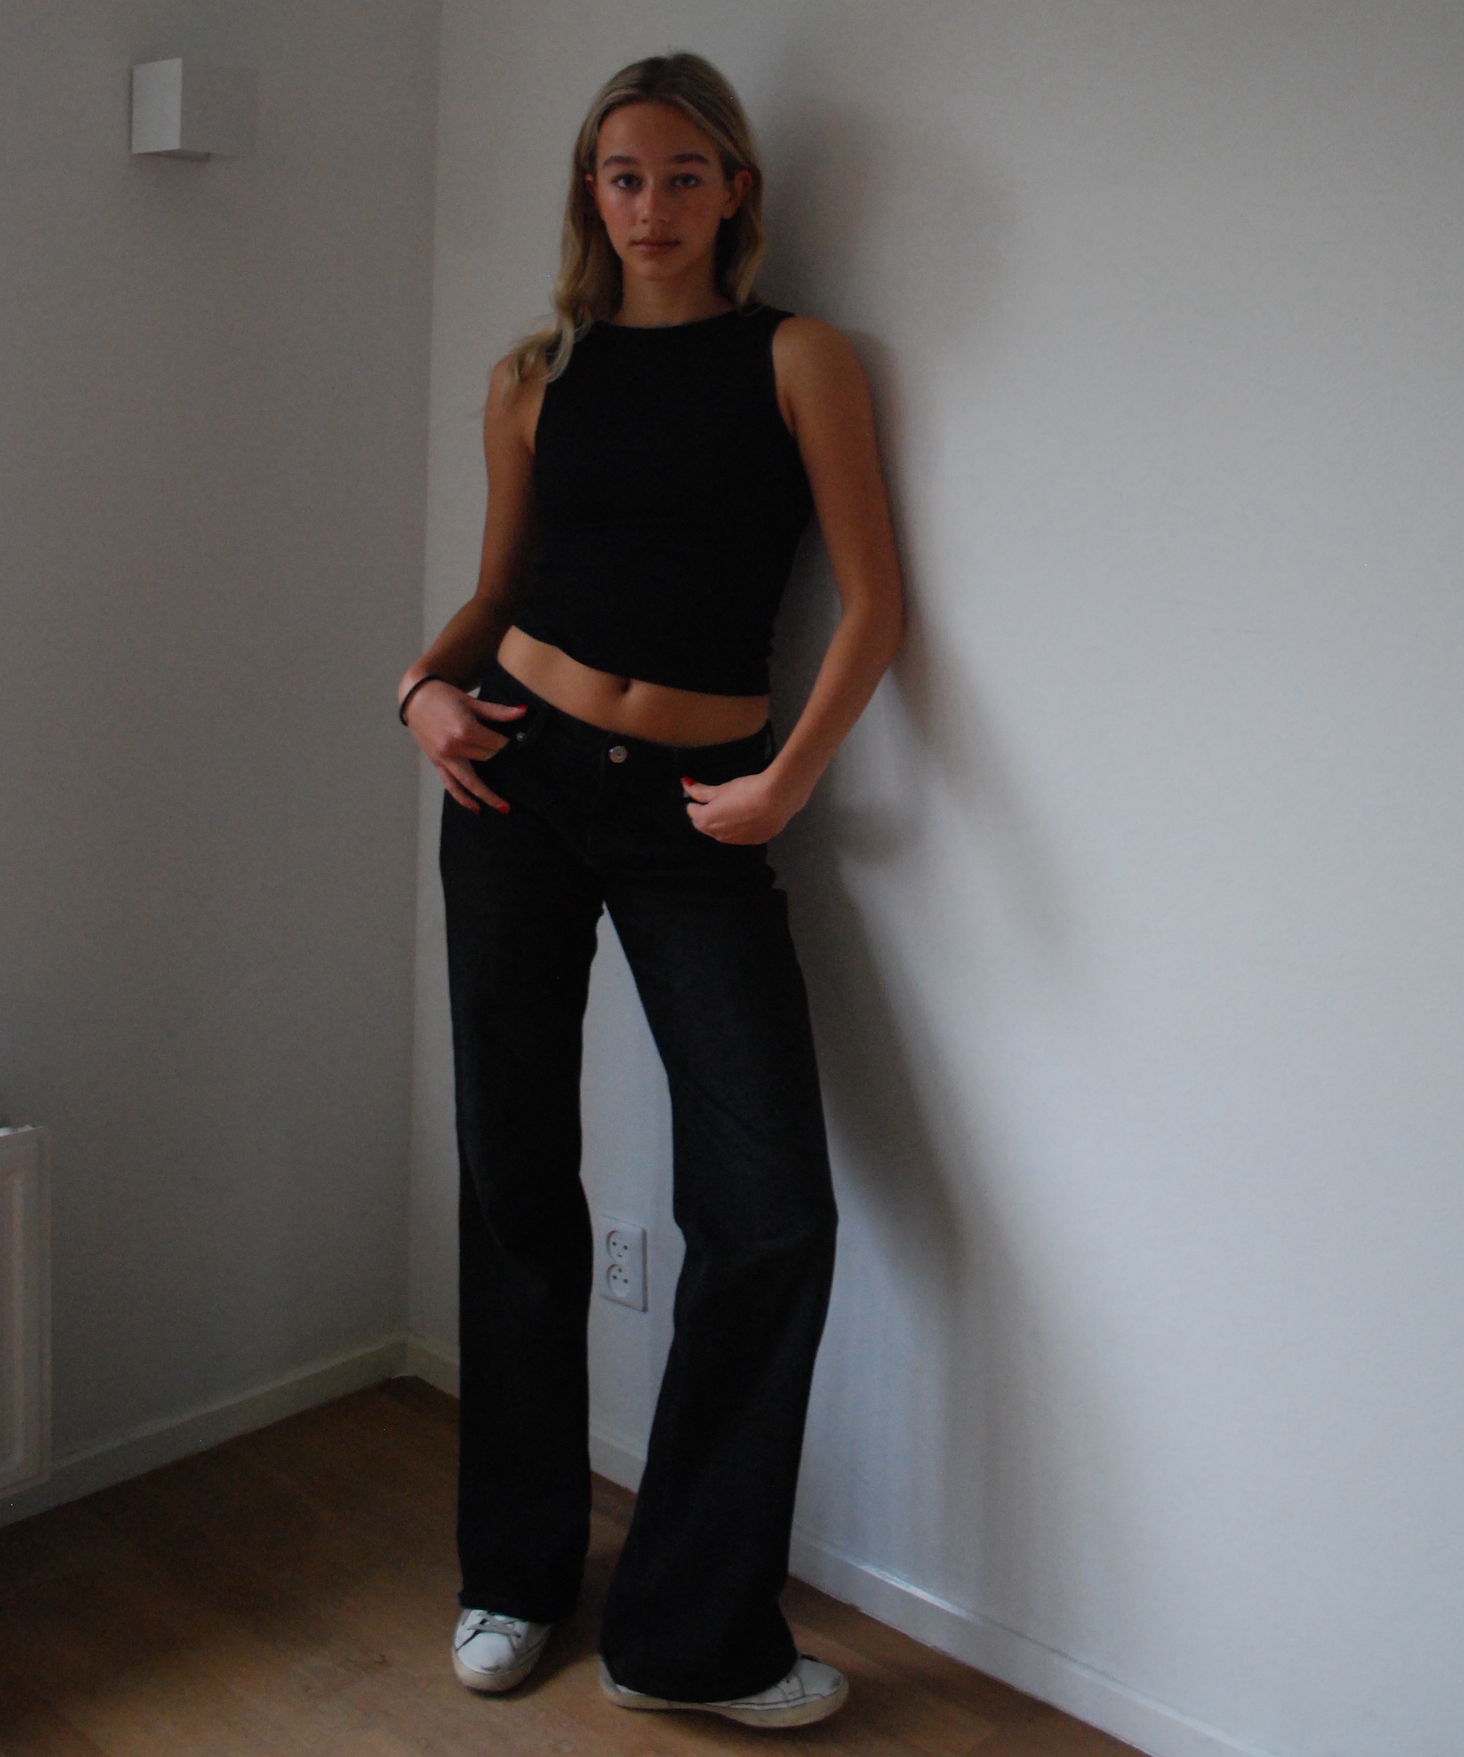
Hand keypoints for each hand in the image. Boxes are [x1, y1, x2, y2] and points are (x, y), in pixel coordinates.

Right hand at [402, 680, 526, 813]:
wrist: (416, 697)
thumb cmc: (445, 697)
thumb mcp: (472, 702)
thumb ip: (498, 711)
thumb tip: (523, 712)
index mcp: (465, 730)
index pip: (495, 744)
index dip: (507, 744)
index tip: (514, 742)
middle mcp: (454, 747)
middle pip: (486, 759)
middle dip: (499, 760)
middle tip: (517, 771)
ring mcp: (444, 758)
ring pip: (469, 782)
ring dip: (487, 796)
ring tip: (504, 808)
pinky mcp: (437, 763)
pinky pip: (450, 785)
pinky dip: (462, 798)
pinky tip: (475, 808)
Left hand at [681, 769, 805, 843]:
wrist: (777, 800)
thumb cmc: (746, 791)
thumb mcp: (722, 788)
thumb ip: (700, 790)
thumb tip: (684, 784)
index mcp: (706, 821)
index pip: (692, 812)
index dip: (696, 802)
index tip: (703, 793)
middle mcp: (717, 836)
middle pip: (705, 826)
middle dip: (707, 814)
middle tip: (718, 800)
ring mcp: (736, 841)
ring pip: (722, 833)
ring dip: (723, 823)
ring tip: (735, 807)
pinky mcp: (753, 842)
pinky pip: (739, 836)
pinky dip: (739, 827)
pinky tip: (749, 815)